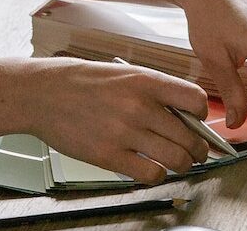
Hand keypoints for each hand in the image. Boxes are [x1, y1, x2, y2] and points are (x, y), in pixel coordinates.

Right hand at [25, 57, 210, 182]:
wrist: (44, 94)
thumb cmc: (83, 82)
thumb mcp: (124, 72)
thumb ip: (153, 91)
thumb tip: (184, 114)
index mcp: (145, 80)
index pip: (196, 100)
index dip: (203, 114)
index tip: (199, 121)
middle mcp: (139, 106)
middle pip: (190, 137)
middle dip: (198, 149)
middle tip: (195, 151)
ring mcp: (125, 132)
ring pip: (176, 159)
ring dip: (183, 165)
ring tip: (177, 162)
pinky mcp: (109, 156)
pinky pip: (151, 174)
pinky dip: (157, 175)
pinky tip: (150, 167)